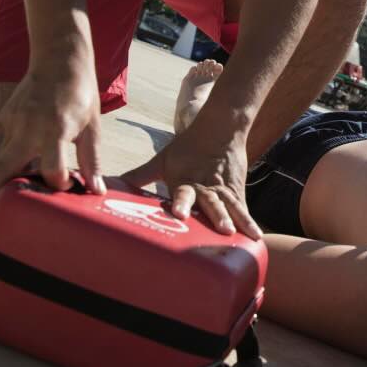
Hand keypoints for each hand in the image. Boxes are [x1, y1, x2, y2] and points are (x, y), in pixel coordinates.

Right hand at [0, 58, 106, 227]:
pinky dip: (14, 155)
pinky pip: (7, 142)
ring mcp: (12, 121)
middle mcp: (29, 126)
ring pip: (3, 158)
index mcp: (55, 129)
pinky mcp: (5, 117)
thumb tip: (96, 191)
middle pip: (3, 168)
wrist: (60, 58)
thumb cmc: (81, 94)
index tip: (64, 187)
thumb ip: (92, 161)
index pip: (50, 166)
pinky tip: (28, 153)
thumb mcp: (92, 127)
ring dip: (2, 179)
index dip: (56, 181)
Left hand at [122, 130, 260, 239]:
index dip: (181, 203)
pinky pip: (243, 209)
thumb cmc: (187, 148)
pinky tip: (256, 238)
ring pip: (230, 207)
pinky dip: (249, 222)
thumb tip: (110, 184)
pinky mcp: (236, 191)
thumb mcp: (162, 160)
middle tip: (221, 230)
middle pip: (211, 203)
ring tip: (236, 234)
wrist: (220, 128)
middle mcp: (205, 188)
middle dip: (215, 217)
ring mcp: (223, 190)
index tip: (178, 213)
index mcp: (185, 181)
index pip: (183, 193)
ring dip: (234, 220)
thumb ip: (140, 175)